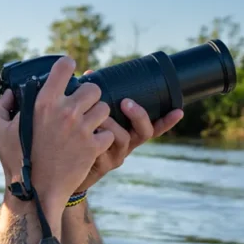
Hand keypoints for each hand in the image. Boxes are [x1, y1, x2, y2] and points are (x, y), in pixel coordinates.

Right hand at [0, 57, 114, 214]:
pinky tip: (91, 143)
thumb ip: (0, 106)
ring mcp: (82, 130)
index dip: (68, 67)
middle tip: (81, 106)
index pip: (65, 66)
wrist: (34, 193)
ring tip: (88, 124)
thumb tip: (10, 93)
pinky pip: (109, 133)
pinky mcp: (94, 147)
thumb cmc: (15, 161)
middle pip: (92, 88)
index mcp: (44, 103)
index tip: (67, 73)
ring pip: (104, 108)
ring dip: (97, 116)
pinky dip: (103, 138)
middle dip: (88, 96)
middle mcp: (66, 112)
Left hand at [74, 70, 183, 192]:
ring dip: (112, 125)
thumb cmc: (80, 140)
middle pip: (145, 132)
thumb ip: (96, 100)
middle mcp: (127, 146)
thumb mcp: (93, 120)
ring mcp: (115, 156)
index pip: (153, 126)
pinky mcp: (101, 165)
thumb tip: (90, 72)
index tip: (179, 111)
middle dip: (139, 115)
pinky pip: (102, 152)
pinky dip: (95, 140)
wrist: (65, 171)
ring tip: (99, 118)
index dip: (167, 120)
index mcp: (129, 134)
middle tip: (126, 102)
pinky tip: (85, 134)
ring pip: (122, 139)